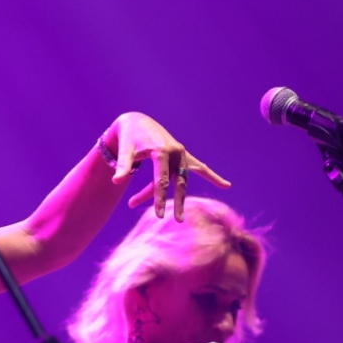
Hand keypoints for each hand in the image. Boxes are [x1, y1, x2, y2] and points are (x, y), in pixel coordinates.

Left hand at [104, 113, 231, 219]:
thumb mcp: (125, 150)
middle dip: (174, 202)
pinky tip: (226, 185)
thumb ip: (123, 166)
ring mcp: (182, 154)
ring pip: (181, 180)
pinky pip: (200, 168)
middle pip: (176, 182)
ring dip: (177, 197)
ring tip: (178, 217)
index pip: (162, 180)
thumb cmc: (129, 137)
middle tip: (173, 220)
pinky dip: (211, 176)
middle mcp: (176, 152)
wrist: (137, 122)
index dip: (158, 198)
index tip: (158, 215)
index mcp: (161, 151)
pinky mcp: (183, 155)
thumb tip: (116, 181)